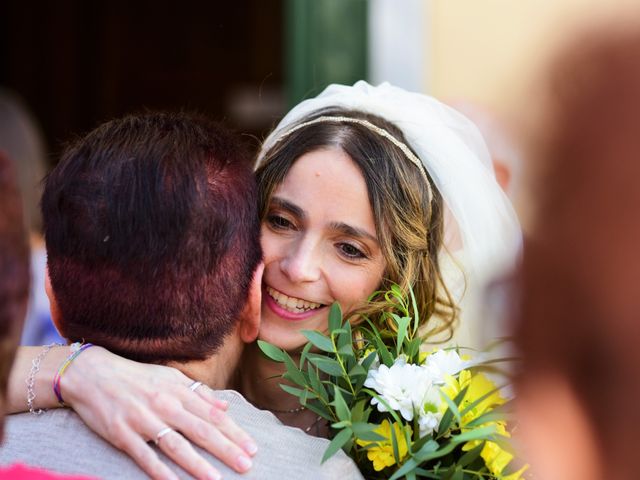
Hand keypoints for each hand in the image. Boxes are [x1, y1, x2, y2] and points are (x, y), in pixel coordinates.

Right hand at [61, 346, 256, 479]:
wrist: (93, 374)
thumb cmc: (137, 376)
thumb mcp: (171, 376)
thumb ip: (199, 392)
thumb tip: (225, 405)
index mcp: (179, 391)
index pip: (213, 414)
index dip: (234, 432)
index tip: (252, 447)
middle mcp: (165, 404)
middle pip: (201, 430)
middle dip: (226, 449)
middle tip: (246, 465)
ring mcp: (143, 420)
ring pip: (176, 445)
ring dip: (197, 464)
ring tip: (217, 479)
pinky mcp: (122, 434)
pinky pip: (144, 456)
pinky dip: (159, 471)